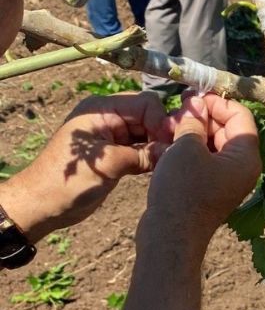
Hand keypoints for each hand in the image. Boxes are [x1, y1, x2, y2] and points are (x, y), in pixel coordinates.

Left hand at [0, 92, 172, 242]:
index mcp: (102, 110)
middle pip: (150, 117)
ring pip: (149, 133)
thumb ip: (144, 154)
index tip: (172, 142)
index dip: (162, 120)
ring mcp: (113, 136)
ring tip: (171, 161)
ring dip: (159, 146)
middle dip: (163, 133)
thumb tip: (177, 152)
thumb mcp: (109, 165)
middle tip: (176, 153)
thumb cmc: (67, 181)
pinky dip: (152, 156)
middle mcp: (109, 118)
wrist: (42, 206)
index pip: (146, 103)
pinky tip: (161, 166)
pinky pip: (143, 148)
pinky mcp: (117, 153)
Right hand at [143, 94, 260, 247]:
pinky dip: (190, 148)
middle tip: (179, 108)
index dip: (218, 102)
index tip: (194, 96)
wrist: (170, 236)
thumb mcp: (186, 147)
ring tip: (170, 123)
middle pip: (228, 129)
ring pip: (214, 143)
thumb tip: (196, 104)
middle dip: (204, 116)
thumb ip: (194, 122)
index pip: (240, 116)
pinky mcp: (209, 188)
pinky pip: (204, 159)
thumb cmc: (182, 190)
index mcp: (246, 156)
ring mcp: (226, 179)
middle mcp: (242, 167)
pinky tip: (169, 141)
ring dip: (194, 131)